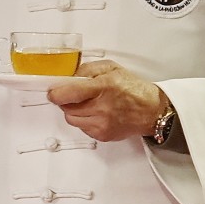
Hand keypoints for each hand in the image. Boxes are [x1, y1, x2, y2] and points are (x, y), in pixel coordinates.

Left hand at [48, 60, 167, 141]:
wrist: (151, 111)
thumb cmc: (133, 88)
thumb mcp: (111, 68)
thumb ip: (88, 69)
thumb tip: (69, 77)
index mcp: (104, 87)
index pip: (69, 92)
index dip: (56, 92)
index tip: (52, 91)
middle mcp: (101, 107)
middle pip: (66, 108)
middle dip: (66, 101)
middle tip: (74, 95)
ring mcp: (101, 124)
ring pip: (72, 119)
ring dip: (74, 111)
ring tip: (88, 104)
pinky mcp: (102, 135)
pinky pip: (82, 128)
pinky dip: (84, 120)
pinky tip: (96, 113)